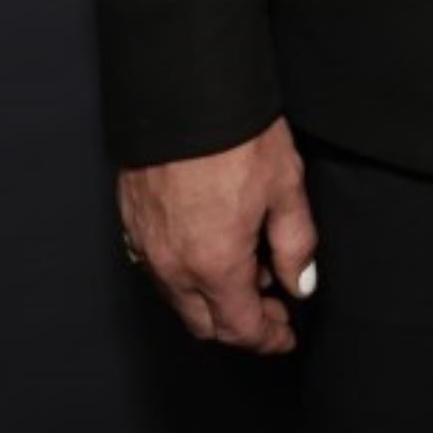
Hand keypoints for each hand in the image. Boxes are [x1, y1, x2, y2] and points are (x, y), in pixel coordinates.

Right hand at [118, 117, 317, 354]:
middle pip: (206, 324)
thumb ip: (296, 244)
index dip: (268, 339)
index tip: (287, 335)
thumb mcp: (285, 187)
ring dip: (214, 299)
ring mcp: (146, 247)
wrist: (182, 93)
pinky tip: (215, 245)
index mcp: (215, 265)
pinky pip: (160, 270)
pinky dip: (189, 274)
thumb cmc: (237, 135)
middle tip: (272, 307)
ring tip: (250, 267)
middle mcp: (173, 267)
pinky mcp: (132, 224)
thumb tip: (300, 285)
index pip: (241, 328)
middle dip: (241, 325)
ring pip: (180, 299)